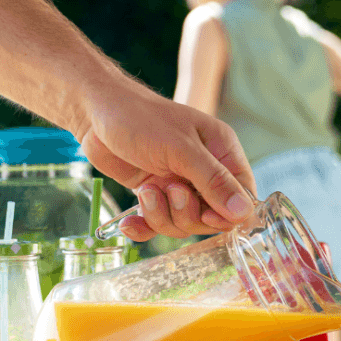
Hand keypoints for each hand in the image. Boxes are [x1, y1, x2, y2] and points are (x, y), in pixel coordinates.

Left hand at [76, 84, 255, 240]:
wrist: (96, 113)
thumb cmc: (141, 118)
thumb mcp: (180, 148)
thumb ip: (213, 181)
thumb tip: (244, 213)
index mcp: (221, 152)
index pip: (242, 197)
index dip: (226, 214)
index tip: (205, 214)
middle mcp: (203, 172)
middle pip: (211, 217)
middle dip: (187, 213)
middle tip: (168, 190)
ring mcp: (177, 185)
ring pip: (183, 224)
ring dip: (161, 216)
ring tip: (145, 191)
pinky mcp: (153, 195)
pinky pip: (156, 225)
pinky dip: (143, 227)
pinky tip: (129, 222)